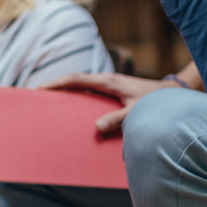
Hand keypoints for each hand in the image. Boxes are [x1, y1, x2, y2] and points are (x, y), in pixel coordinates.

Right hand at [43, 72, 179, 132]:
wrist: (169, 93)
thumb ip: (117, 119)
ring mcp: (108, 85)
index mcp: (106, 82)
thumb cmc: (154, 103)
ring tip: (51, 106)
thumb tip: (96, 127)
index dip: (56, 83)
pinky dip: (78, 99)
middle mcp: (104, 81)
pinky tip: (75, 112)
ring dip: (66, 93)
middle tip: (37, 97)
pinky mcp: (112, 92)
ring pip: (81, 87)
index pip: (75, 79)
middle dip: (55, 87)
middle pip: (73, 81)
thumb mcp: (136, 113)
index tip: (39, 89)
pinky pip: (89, 94)